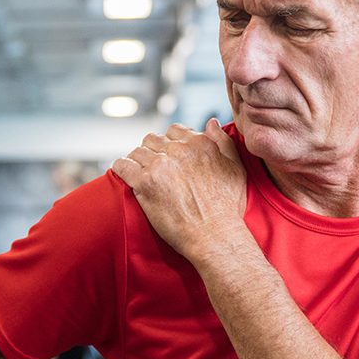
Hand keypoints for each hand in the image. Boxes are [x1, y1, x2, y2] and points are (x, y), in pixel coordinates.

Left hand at [112, 119, 247, 259]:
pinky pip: (123, 166)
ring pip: (137, 151)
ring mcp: (159, 165)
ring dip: (137, 160)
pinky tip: (123, 173)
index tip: (169, 156)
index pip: (174, 131)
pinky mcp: (144, 183)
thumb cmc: (228, 208)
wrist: (215, 236)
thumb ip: (223, 143)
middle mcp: (178, 150)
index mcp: (199, 144)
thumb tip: (211, 123)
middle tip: (153, 167)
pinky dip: (121, 168)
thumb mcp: (236, 169)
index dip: (170, 143)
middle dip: (152, 151)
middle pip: (153, 139)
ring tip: (138, 172)